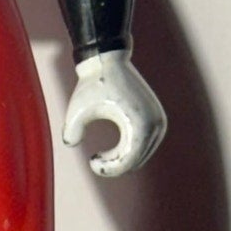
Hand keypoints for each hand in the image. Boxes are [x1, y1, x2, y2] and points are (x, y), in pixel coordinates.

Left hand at [61, 49, 166, 177]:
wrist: (108, 61)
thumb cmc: (92, 84)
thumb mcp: (77, 108)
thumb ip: (71, 129)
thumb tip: (70, 143)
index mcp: (140, 124)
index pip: (128, 161)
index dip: (109, 169)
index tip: (92, 161)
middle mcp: (156, 125)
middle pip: (136, 161)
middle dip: (114, 165)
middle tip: (94, 160)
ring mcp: (160, 122)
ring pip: (142, 156)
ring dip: (122, 160)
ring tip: (101, 155)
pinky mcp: (158, 119)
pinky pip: (145, 146)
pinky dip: (130, 152)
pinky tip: (113, 149)